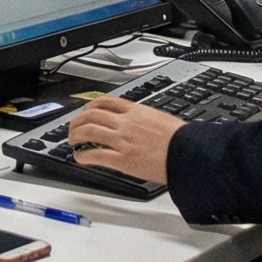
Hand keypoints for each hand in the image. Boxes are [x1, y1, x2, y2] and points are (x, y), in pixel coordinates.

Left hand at [65, 96, 185, 184]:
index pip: (107, 102)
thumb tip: (141, 120)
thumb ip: (146, 118)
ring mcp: (122, 141)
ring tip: (72, 140)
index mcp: (137, 111)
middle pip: (92, 115)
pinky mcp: (123, 160)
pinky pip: (96, 155)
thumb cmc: (183, 139)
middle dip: (78, 120)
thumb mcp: (162, 119)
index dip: (91, 105)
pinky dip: (84, 156)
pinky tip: (80, 158)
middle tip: (74, 127)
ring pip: (89, 132)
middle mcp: (126, 123)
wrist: (190, 154)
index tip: (86, 110)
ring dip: (75, 135)